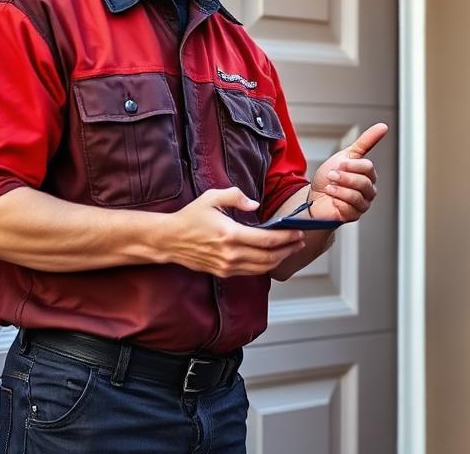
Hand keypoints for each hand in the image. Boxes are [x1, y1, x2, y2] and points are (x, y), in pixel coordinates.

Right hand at [163, 187, 303, 276]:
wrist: (169, 240)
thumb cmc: (190, 217)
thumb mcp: (212, 197)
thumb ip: (236, 196)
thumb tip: (255, 204)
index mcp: (230, 234)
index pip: (267, 240)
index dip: (286, 237)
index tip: (298, 232)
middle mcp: (230, 254)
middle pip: (269, 257)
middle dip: (288, 250)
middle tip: (300, 241)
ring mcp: (227, 266)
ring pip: (262, 268)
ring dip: (280, 259)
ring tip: (291, 250)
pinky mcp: (223, 273)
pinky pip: (250, 272)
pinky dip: (265, 265)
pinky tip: (272, 257)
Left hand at [307, 123, 387, 222]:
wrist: (314, 197)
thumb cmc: (329, 177)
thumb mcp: (345, 155)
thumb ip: (366, 142)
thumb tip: (383, 126)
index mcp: (368, 174)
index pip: (368, 167)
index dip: (352, 165)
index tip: (339, 164)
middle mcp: (368, 189)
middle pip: (364, 182)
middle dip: (344, 178)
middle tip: (332, 176)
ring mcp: (363, 203)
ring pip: (357, 195)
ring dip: (339, 189)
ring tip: (330, 187)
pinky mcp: (354, 215)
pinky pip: (349, 208)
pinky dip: (337, 200)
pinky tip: (332, 198)